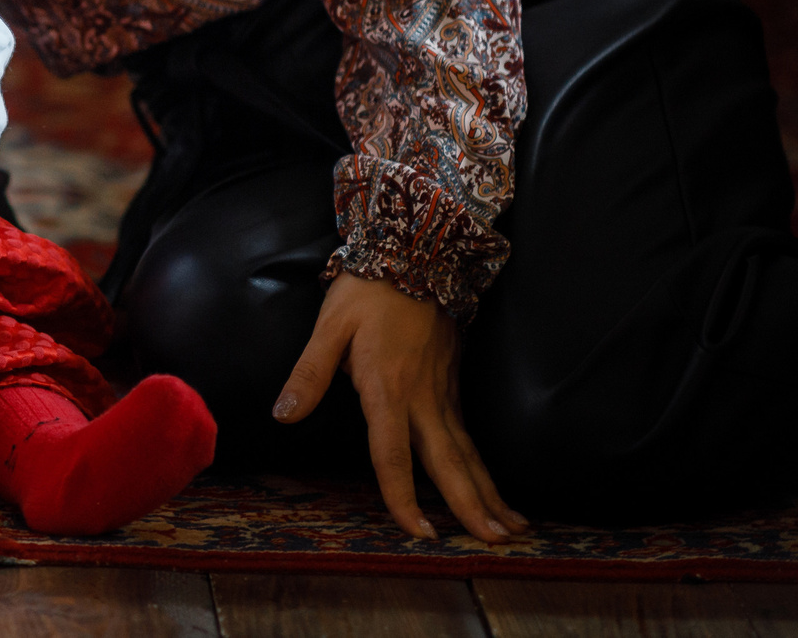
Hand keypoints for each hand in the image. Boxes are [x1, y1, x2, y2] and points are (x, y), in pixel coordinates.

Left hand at [275, 271, 529, 542]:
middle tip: (496, 544)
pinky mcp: (452, 385)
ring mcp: (443, 392)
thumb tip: (283, 415)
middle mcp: (423, 398)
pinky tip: (495, 489)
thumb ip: (309, 373)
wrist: (414, 253)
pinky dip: (484, 466)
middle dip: (473, 506)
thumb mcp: (329, 325)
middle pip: (450, 462)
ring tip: (514, 530)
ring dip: (490, 492)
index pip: (393, 455)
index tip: (420, 534)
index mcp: (388, 388)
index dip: (404, 497)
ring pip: (468, 452)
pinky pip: (470, 435)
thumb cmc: (367, 291)